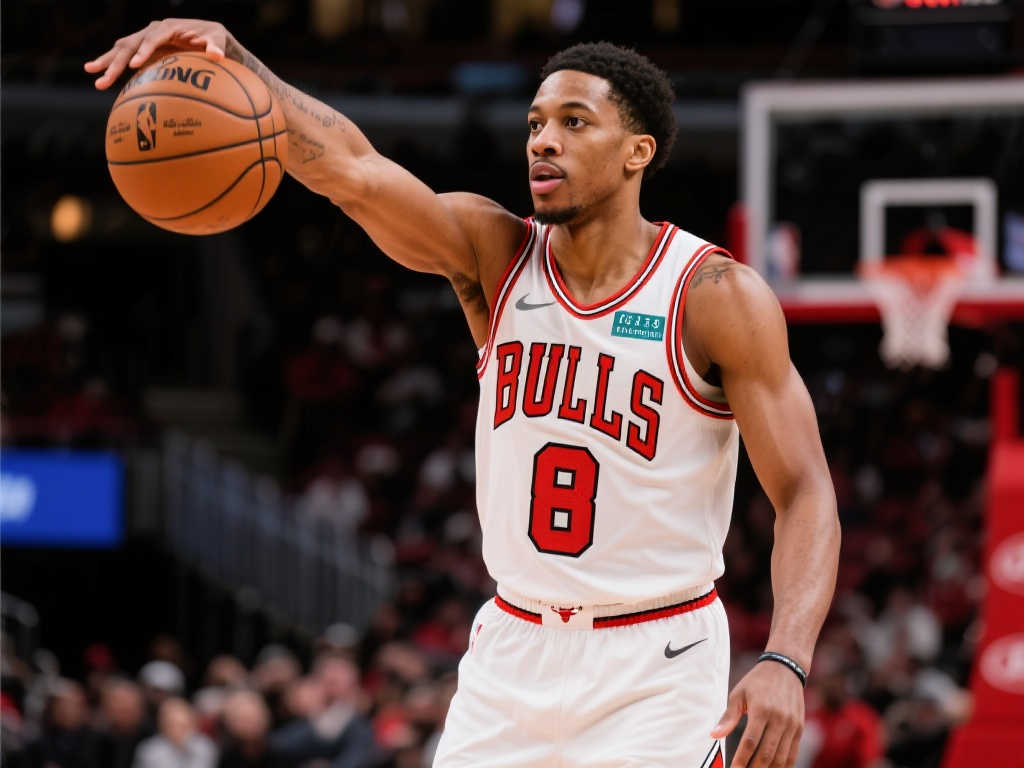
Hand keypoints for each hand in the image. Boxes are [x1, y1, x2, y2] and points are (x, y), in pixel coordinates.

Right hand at [83, 18, 229, 89]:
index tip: (134, 65)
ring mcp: (145, 38)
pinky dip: (112, 64)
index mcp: (168, 27)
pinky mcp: (143, 48)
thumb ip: (217, 46)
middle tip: (102, 77)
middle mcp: (152, 30)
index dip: (143, 50)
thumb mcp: (219, 39)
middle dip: (115, 61)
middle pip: (130, 44)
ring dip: (107, 61)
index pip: (152, 38)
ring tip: (92, 73)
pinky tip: (100, 76)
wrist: (207, 35)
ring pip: (122, 49)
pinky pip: (124, 56)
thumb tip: (216, 55)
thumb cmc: (214, 38)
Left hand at [711, 661, 804, 767]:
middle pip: (766, 754)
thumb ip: (728, 717)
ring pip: (781, 757)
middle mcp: (779, 719)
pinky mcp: (799, 728)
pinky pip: (792, 753)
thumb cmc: (757, 681)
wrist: (786, 668)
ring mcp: (792, 725)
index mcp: (761, 710)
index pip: (750, 742)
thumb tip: (714, 735)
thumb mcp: (739, 694)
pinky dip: (783, 766)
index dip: (741, 759)